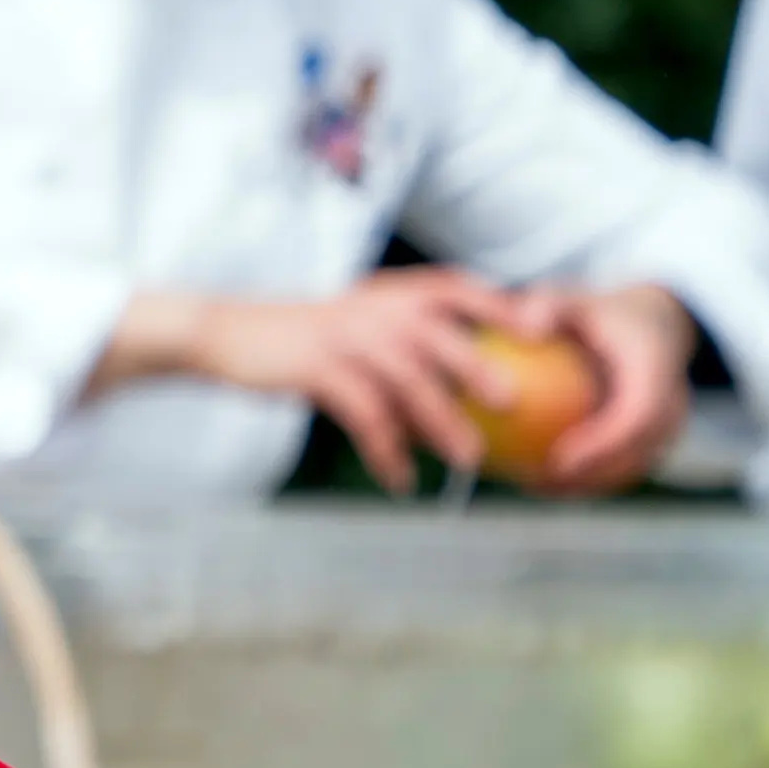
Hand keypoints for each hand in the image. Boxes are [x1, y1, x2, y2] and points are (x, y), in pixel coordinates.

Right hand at [162, 267, 550, 494]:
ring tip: (468, 461)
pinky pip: (366, 416)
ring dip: (441, 424)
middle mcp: (371, 310)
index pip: (453, 288)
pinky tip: (402, 479)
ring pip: (408, 382)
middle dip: (478, 365)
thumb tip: (465, 393)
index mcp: (387, 294)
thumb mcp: (354, 327)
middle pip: (438, 335)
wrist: (227, 335)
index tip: (541, 329)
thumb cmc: (301, 340)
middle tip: (512, 402)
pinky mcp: (319, 370)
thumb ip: (404, 344)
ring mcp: (345, 338)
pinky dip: (388, 451)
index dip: (499, 304)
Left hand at [515, 282, 694, 495]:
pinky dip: (590, 476)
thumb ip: (550, 306)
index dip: (603, 444)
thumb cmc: (600, 311)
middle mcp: (674, 402)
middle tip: (537, 482)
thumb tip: (527, 327)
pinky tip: (542, 480)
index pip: (637, 415)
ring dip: (588, 484)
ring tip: (534, 487)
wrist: (653, 324)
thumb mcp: (574, 299)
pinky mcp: (659, 439)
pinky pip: (626, 463)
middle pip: (637, 453)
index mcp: (657, 369)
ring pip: (632, 466)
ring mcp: (671, 425)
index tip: (557, 459)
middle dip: (591, 475)